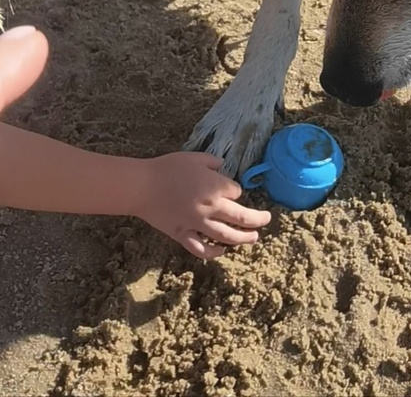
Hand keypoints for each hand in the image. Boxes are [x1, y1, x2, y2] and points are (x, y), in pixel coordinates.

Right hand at [131, 152, 270, 259]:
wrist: (143, 186)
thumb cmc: (169, 168)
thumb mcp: (195, 157)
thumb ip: (213, 162)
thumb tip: (222, 167)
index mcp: (215, 187)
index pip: (236, 192)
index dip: (235, 191)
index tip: (230, 189)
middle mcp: (211, 208)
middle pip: (241, 217)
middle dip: (257, 219)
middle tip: (266, 220)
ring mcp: (197, 224)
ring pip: (226, 236)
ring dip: (243, 238)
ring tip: (253, 238)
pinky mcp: (182, 235)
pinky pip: (201, 249)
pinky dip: (213, 252)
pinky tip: (222, 251)